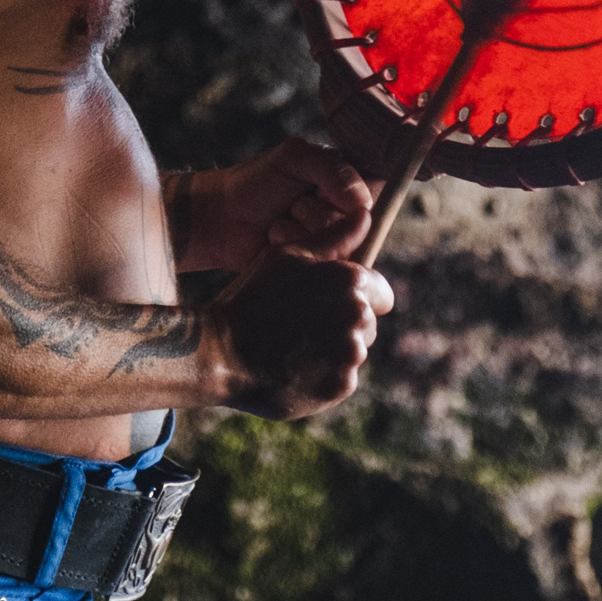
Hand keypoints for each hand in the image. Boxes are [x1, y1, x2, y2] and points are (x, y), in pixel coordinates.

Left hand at [190, 139, 374, 269]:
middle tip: (291, 204)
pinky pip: (318, 265)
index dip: (349, 197)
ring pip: (337, 246)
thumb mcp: (293, 158)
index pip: (376, 194)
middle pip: (357, 226)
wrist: (221, 215)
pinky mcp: (315, 269)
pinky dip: (291, 248)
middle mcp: (347, 218)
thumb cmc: (256, 181)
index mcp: (349, 186)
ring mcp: (332, 246)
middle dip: (315, 213)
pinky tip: (273, 240)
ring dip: (300, 231)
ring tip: (278, 222)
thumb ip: (332, 169)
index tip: (319, 189)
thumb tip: (364, 203)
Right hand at [209, 247, 393, 418]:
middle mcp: (358, 316)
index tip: (329, 301)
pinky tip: (292, 368)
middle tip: (301, 324)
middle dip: (343, 322)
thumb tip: (365, 214)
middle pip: (367, 323)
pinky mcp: (340, 387)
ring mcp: (350, 355)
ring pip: (353, 351)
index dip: (356, 295)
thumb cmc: (254, 296)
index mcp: (351, 280)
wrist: (221, 352)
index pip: (380, 292)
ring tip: (293, 347)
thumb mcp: (288, 256)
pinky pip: (340, 379)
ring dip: (332, 350)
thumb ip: (333, 237)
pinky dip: (322, 376)